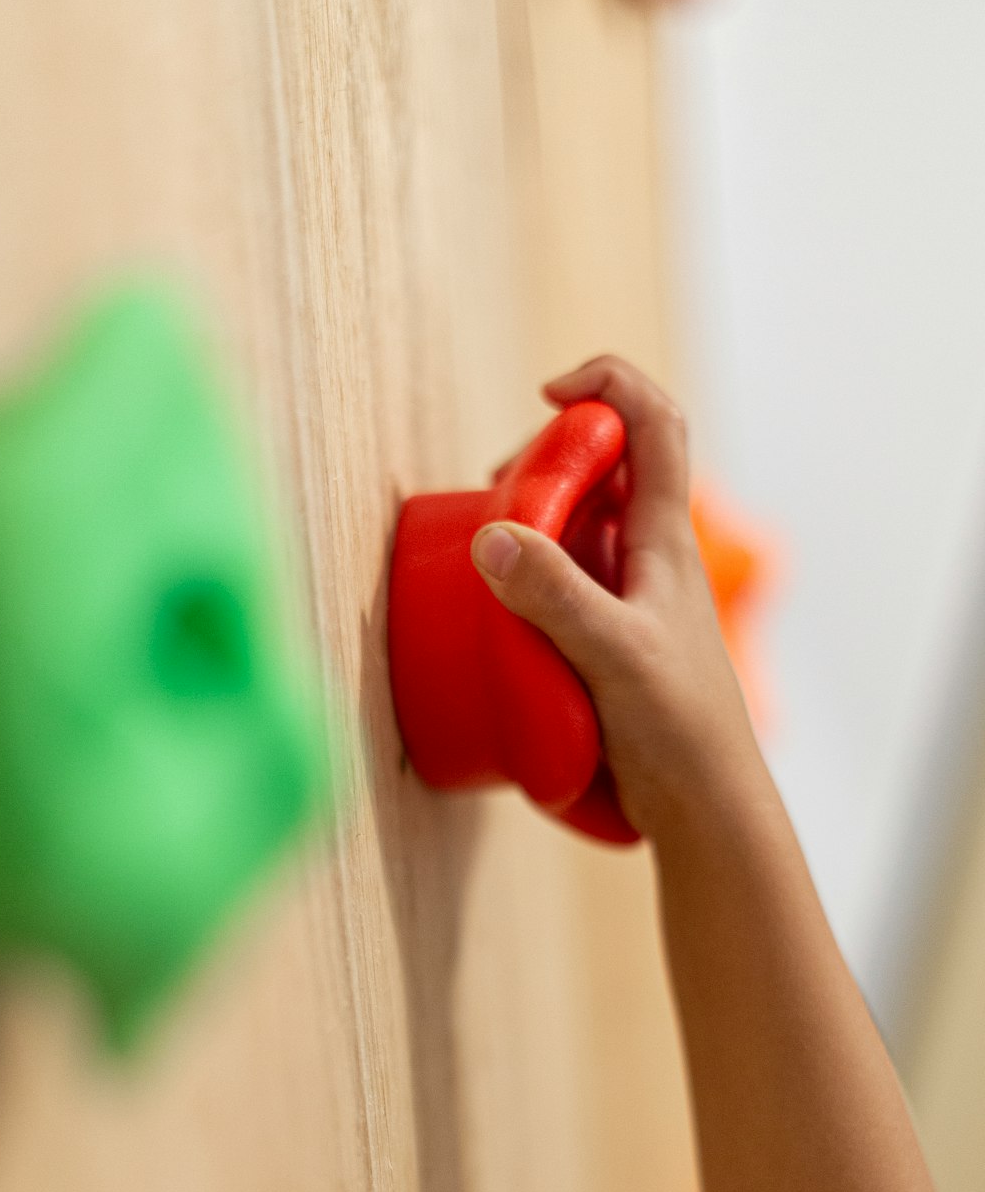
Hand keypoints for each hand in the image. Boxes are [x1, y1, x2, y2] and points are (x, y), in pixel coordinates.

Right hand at [471, 355, 764, 845]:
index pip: (655, 423)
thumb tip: (492, 535)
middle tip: (501, 492)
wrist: (700, 806)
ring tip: (490, 549)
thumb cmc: (678, 728)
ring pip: (581, 527)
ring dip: (535, 519)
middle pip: (606, 468)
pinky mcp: (607, 640)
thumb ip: (554, 595)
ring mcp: (629, 599)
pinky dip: (531, 575)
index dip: (608, 385)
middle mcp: (650, 558)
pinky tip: (499, 607)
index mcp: (666, 539)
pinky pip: (565, 583)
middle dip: (548, 460)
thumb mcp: (612, 654)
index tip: (548, 397)